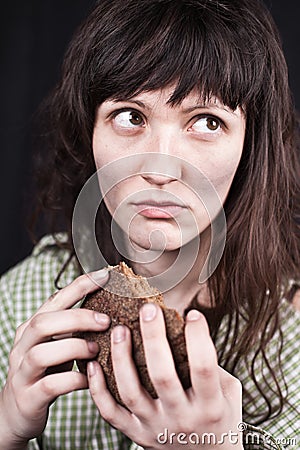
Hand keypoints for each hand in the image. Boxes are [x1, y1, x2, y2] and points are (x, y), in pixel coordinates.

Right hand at [0, 269, 108, 449]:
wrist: (18, 412)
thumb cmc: (46, 372)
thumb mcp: (57, 345)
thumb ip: (74, 328)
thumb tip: (113, 309)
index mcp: (32, 329)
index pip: (54, 300)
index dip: (79, 286)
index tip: (105, 276)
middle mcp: (23, 346)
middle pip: (44, 322)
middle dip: (77, 318)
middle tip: (106, 321)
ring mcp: (23, 372)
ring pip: (42, 353)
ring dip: (74, 348)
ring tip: (97, 350)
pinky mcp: (29, 397)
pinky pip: (51, 385)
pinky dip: (74, 380)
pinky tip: (91, 379)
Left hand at [87, 305, 242, 449]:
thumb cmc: (219, 417)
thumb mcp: (228, 392)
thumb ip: (211, 364)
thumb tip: (185, 325)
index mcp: (210, 406)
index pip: (204, 368)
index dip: (198, 338)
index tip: (192, 314)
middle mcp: (181, 419)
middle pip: (162, 375)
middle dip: (153, 338)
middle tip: (148, 309)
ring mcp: (155, 427)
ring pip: (130, 392)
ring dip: (121, 358)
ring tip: (119, 329)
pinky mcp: (135, 434)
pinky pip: (110, 412)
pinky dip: (97, 388)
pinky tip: (94, 363)